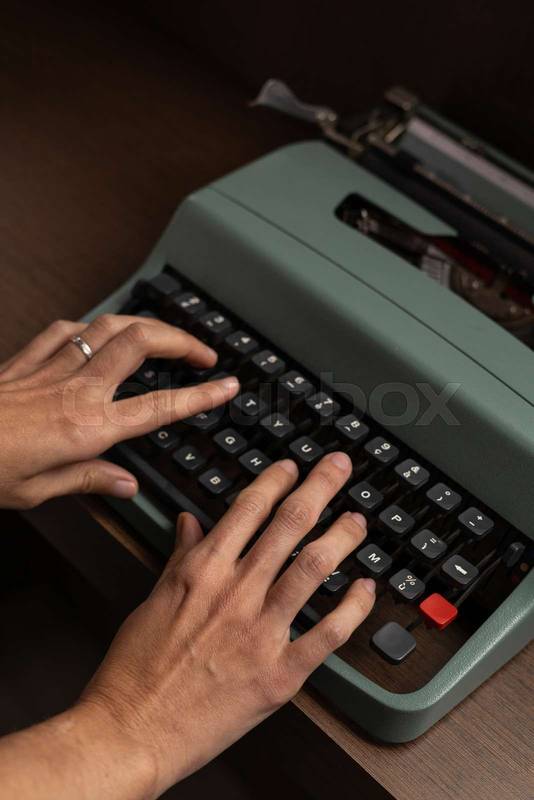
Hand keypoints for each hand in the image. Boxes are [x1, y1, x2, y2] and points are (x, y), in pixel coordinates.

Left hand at [0, 315, 238, 508]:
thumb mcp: (40, 492)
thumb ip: (91, 480)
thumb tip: (126, 484)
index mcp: (89, 428)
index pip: (161, 406)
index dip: (200, 394)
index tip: (226, 384)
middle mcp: (78, 390)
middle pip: (142, 343)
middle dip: (181, 340)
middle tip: (203, 352)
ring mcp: (53, 368)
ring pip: (110, 327)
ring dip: (145, 325)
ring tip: (163, 335)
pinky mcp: (27, 360)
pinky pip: (65, 329)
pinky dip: (90, 326)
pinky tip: (96, 332)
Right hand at [80, 453, 374, 798]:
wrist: (132, 730)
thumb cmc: (136, 669)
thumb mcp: (154, 599)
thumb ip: (181, 557)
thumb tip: (190, 523)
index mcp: (203, 571)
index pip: (248, 508)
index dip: (275, 481)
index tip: (292, 467)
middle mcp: (237, 593)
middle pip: (289, 525)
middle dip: (319, 488)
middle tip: (338, 467)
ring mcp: (261, 632)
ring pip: (314, 568)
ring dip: (342, 537)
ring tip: (357, 520)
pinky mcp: (279, 674)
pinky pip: (328, 634)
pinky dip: (352, 608)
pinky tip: (365, 589)